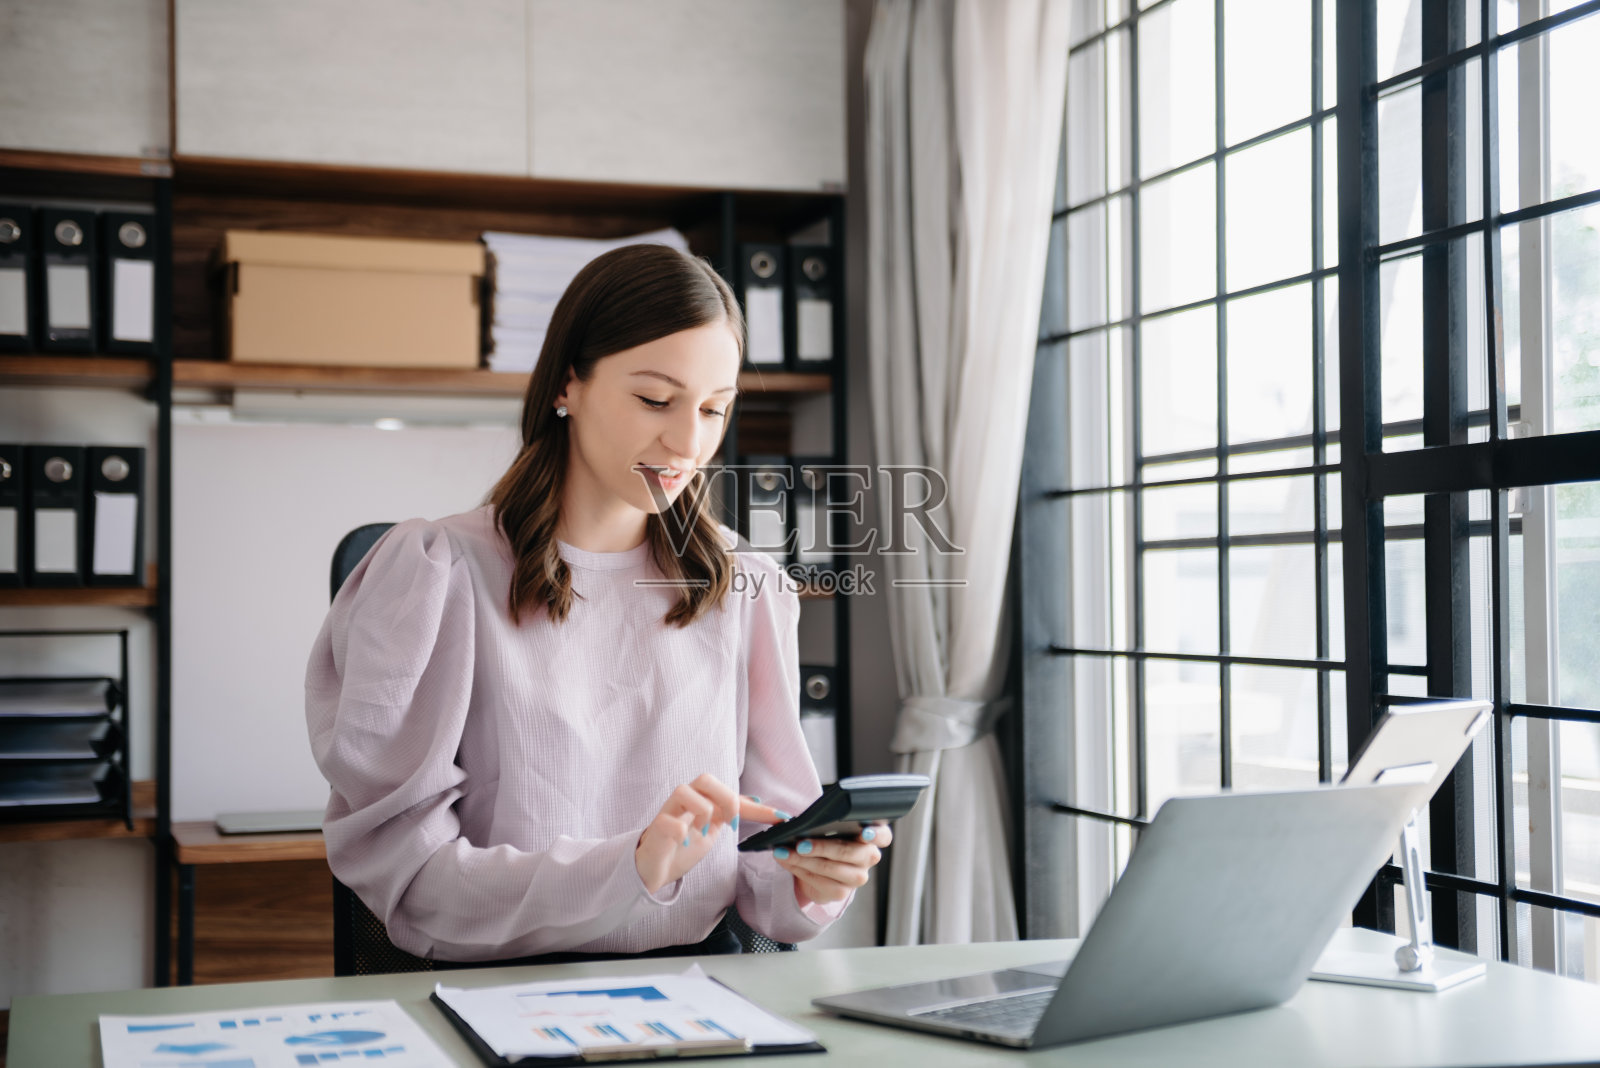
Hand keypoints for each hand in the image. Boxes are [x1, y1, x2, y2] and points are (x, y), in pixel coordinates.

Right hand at [635, 774, 790, 893]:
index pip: (731, 795)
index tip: (779, 819)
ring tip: (702, 833)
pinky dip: (680, 831)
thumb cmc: (682, 848)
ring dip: (701, 812)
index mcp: (701, 801)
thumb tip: (757, 803)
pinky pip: (668, 821)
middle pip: (705, 779)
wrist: (654, 869)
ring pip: (684, 791)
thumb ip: (728, 816)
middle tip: (731, 823)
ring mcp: (668, 812)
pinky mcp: (655, 829)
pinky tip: (684, 843)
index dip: (756, 808)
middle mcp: (685, 801)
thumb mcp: (711, 832)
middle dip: (725, 798)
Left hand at [773, 823, 892, 905]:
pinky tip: (787, 861)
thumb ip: (822, 820)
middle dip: (821, 847)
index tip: (865, 832)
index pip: (883, 835)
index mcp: (872, 835)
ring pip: (831, 868)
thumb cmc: (827, 838)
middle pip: (849, 852)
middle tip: (800, 844)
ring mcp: (858, 877)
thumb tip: (789, 819)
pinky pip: (819, 882)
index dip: (876, 834)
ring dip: (804, 860)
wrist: (820, 868)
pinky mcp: (842, 893)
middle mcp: (869, 857)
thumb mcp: (828, 826)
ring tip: (784, 852)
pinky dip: (799, 870)